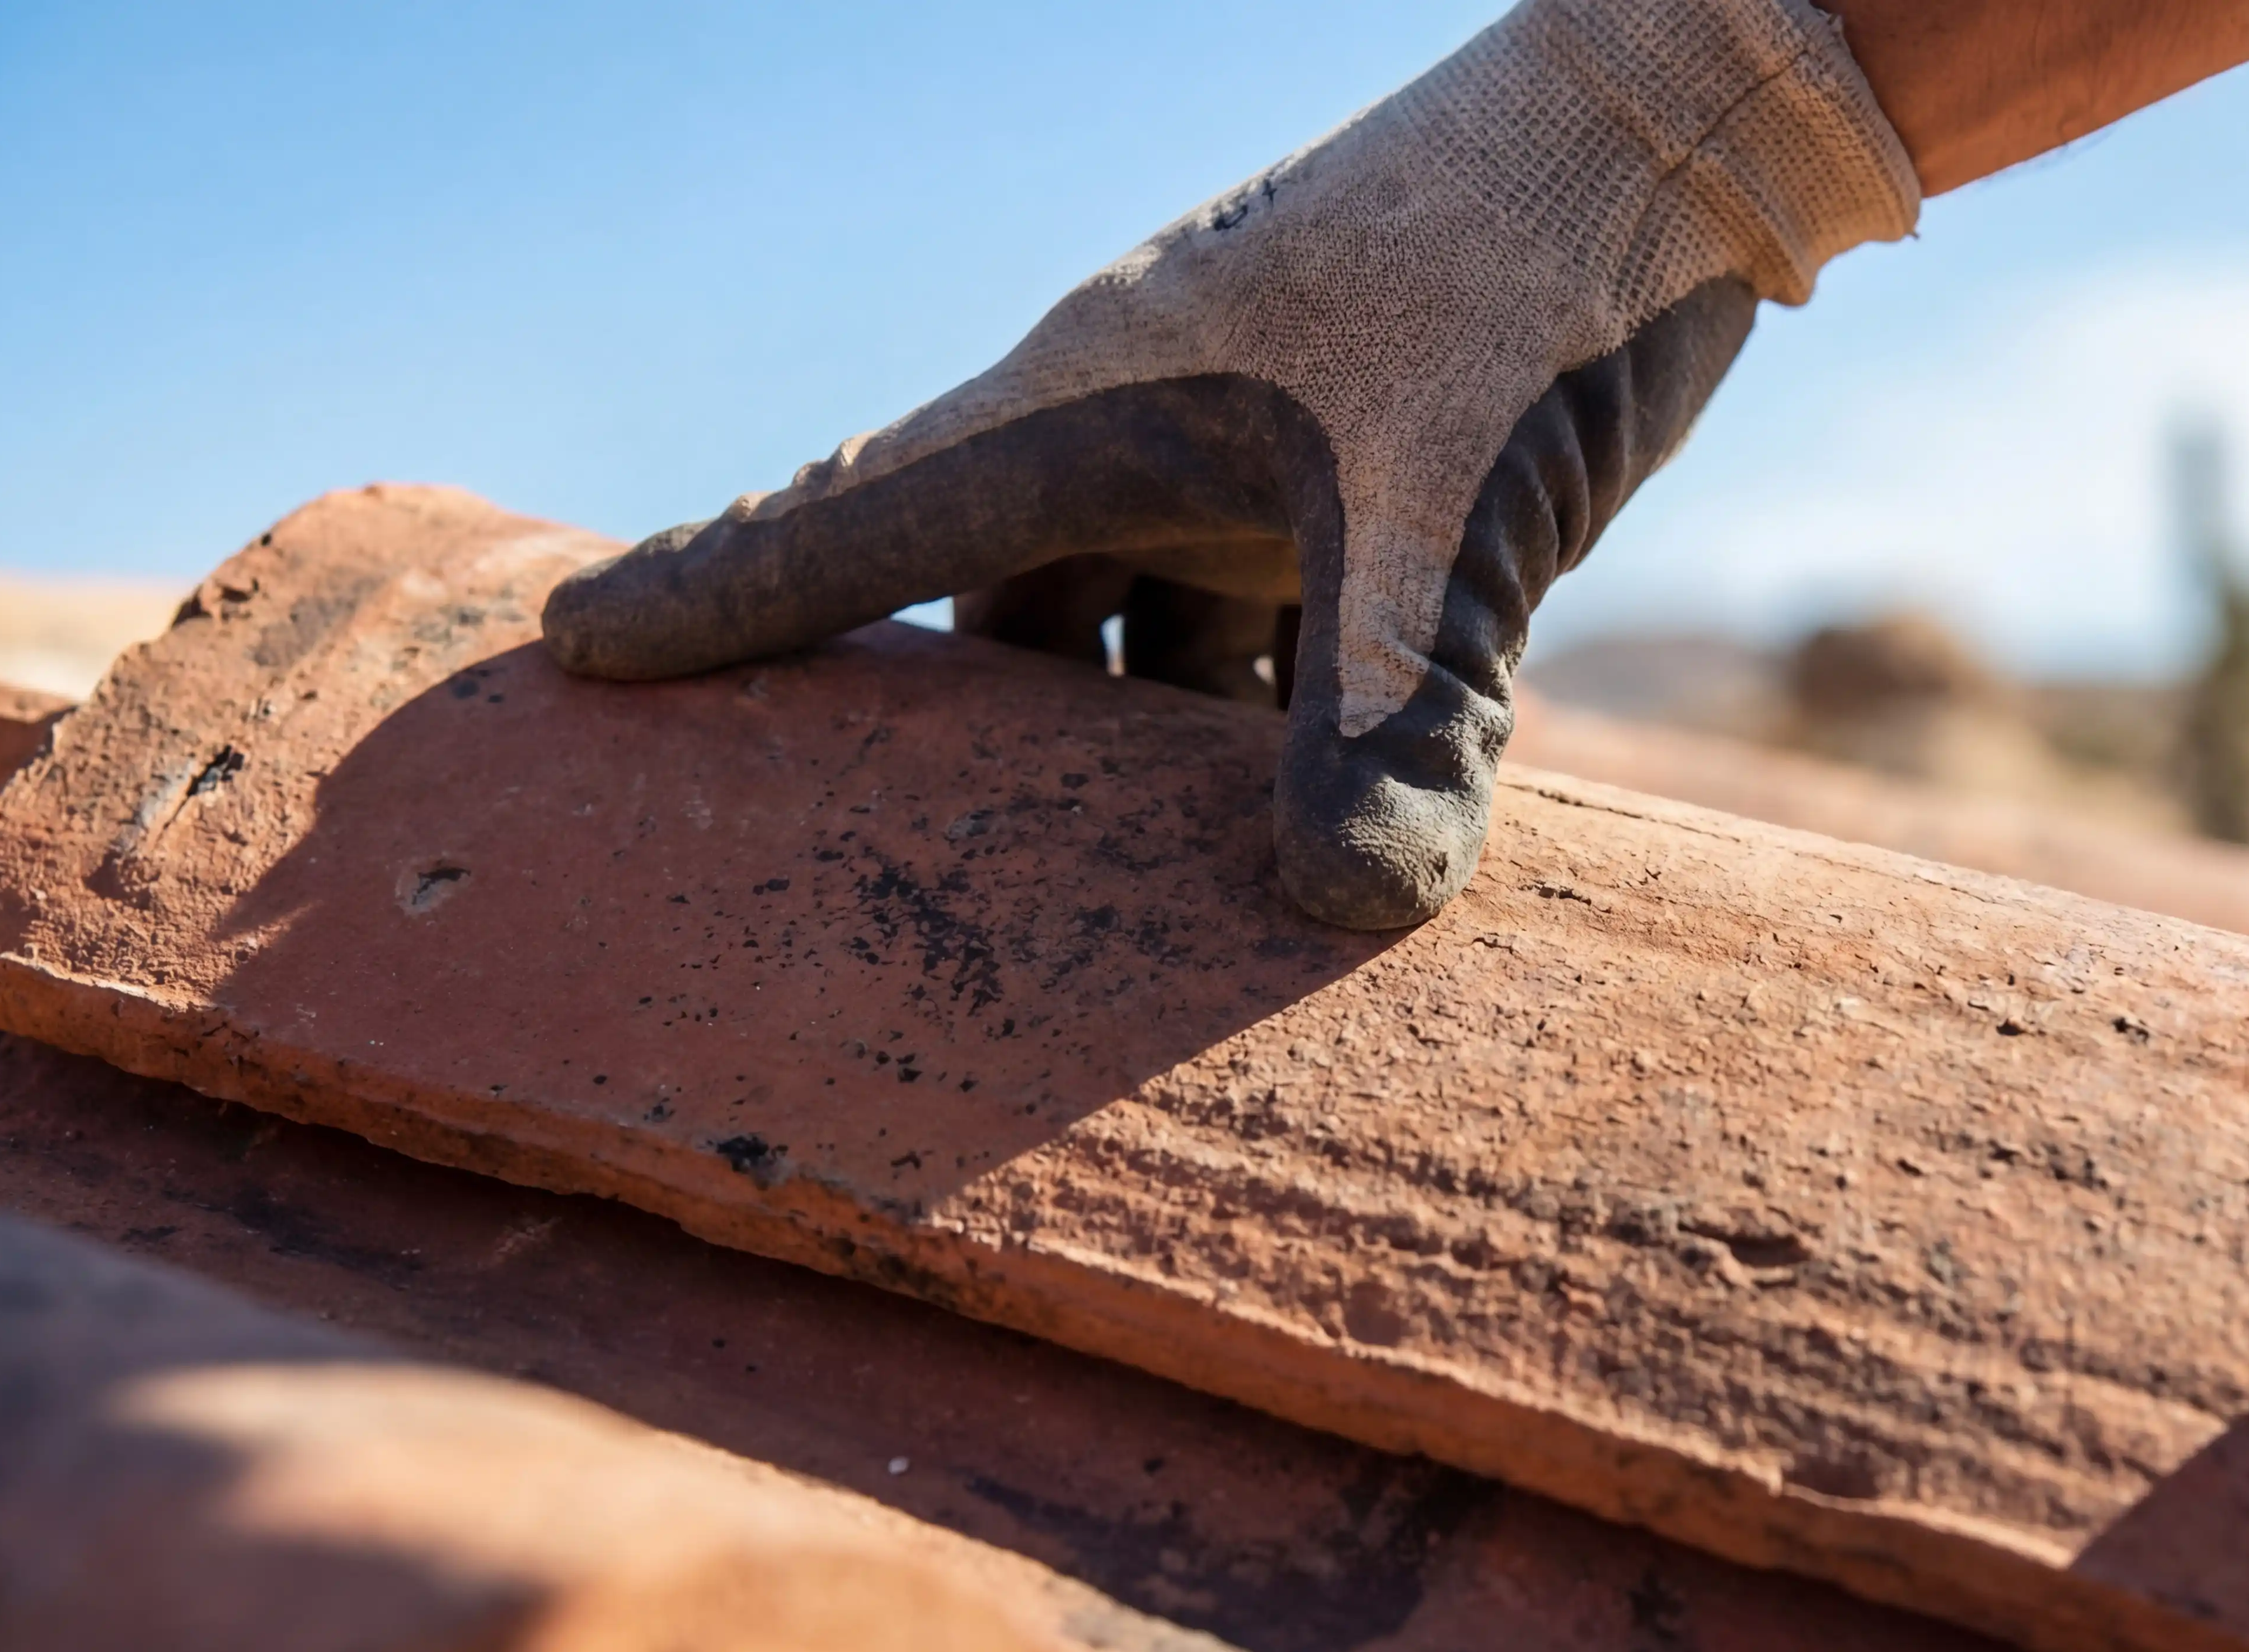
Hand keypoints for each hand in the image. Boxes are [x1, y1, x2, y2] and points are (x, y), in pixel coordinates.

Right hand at [541, 0, 1915, 928]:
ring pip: (1137, 633)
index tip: (571, 653)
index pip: (857, 522)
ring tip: (1100, 912)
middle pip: (989, 613)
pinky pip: (1270, 629)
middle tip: (863, 869)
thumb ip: (1395, 712)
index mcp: (1096, 408)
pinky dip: (1268, 725)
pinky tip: (1295, 830)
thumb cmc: (1529, 280)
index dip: (718, 592)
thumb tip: (1347, 913)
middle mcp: (1148, 431)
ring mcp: (1256, 453)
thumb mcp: (1452, 509)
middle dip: (942, 741)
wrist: (1677, 141)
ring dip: (1128, 758)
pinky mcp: (1363, 479)